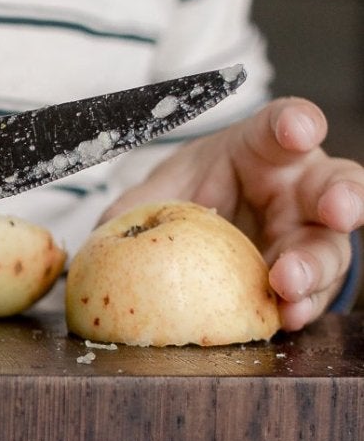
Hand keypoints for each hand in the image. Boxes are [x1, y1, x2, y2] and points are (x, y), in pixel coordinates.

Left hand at [103, 97, 363, 329]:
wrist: (210, 237)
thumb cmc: (197, 195)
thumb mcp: (163, 191)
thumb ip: (136, 206)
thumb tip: (100, 232)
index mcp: (265, 149)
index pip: (284, 126)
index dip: (295, 124)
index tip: (298, 129)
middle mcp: (299, 188)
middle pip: (335, 184)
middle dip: (341, 195)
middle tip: (336, 208)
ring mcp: (309, 236)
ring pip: (330, 246)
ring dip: (314, 265)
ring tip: (289, 281)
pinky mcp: (307, 281)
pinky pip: (314, 295)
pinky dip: (302, 306)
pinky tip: (288, 315)